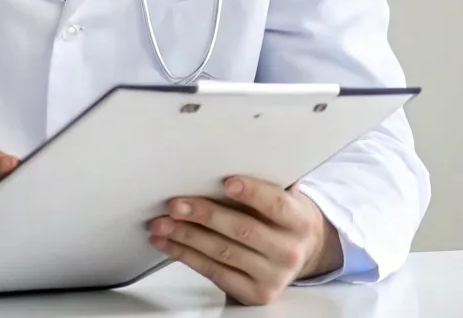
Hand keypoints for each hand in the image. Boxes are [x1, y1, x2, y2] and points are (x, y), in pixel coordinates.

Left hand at [149, 177, 344, 304]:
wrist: (297, 254)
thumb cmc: (281, 219)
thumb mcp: (284, 199)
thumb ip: (262, 187)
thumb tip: (216, 168)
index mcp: (300, 221)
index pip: (277, 205)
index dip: (253, 193)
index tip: (227, 182)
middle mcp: (289, 251)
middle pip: (242, 230)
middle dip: (204, 215)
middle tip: (175, 205)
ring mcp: (272, 276)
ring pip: (222, 253)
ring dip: (186, 236)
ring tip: (162, 224)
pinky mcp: (253, 293)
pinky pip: (214, 272)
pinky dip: (187, 255)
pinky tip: (170, 243)